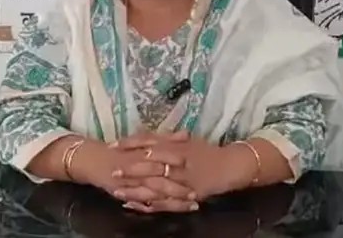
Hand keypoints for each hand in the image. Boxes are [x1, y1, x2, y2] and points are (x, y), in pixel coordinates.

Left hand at [115, 136, 249, 210]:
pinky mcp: (187, 193)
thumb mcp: (189, 141)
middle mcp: (177, 159)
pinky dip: (149, 202)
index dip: (131, 143)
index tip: (113, 145)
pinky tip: (136, 204)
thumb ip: (169, 139)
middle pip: (149, 162)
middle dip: (129, 167)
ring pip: (154, 183)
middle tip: (112, 170)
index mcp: (176, 144)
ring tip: (117, 190)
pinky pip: (165, 200)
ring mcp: (182, 178)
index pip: (149, 141)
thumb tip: (150, 138)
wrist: (231, 165)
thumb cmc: (208, 152)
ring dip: (135, 187)